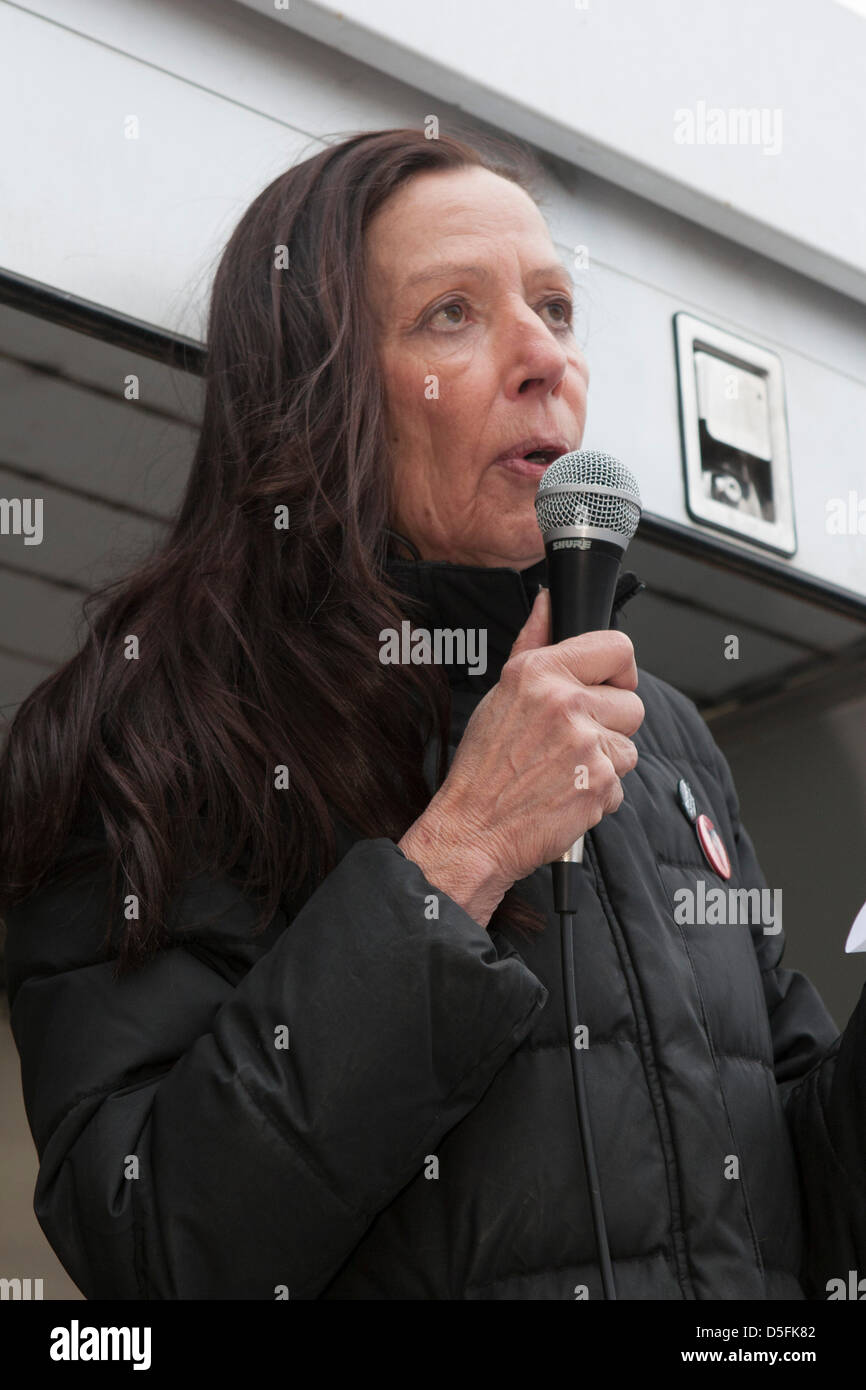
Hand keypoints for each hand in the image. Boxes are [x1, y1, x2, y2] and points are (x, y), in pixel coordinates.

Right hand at [399, 588, 643, 922]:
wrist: (472, 829)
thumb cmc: (483, 765)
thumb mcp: (501, 692)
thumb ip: (535, 643)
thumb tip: (549, 600)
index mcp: (539, 673)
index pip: (618, 648)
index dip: (619, 671)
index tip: (609, 686)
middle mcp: (565, 704)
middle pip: (633, 704)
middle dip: (610, 725)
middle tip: (572, 741)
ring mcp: (585, 746)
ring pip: (629, 748)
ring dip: (604, 762)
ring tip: (563, 770)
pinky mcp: (600, 785)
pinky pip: (620, 784)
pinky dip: (598, 793)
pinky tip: (565, 793)